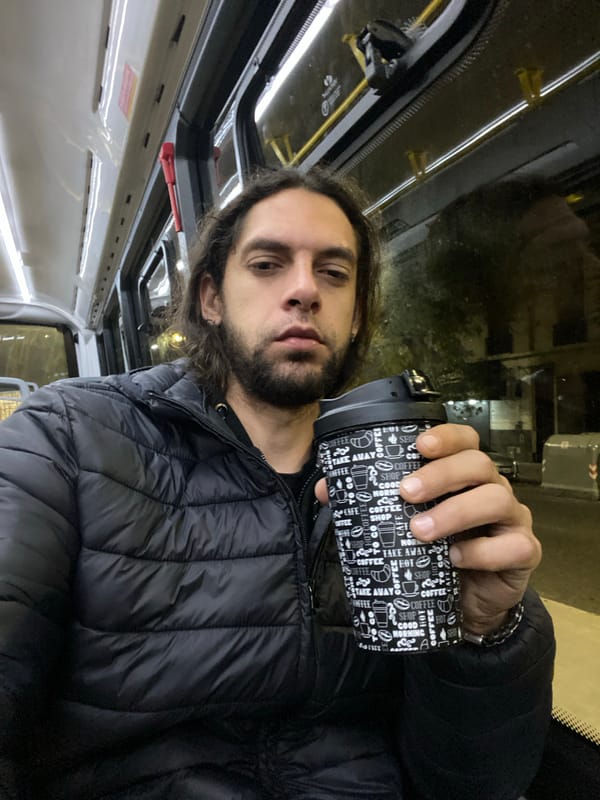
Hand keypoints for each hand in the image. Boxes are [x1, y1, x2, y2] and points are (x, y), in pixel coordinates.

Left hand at [314, 423, 540, 634]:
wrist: (466, 604)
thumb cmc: (434, 553)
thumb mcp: (403, 525)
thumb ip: (369, 504)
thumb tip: (326, 490)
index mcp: (464, 476)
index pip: (466, 441)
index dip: (447, 437)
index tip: (419, 446)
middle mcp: (492, 489)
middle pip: (479, 464)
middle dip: (441, 474)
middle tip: (405, 493)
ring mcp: (512, 519)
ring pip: (496, 499)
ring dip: (455, 512)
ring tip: (420, 531)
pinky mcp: (524, 553)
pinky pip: (515, 545)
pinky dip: (484, 551)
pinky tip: (456, 560)